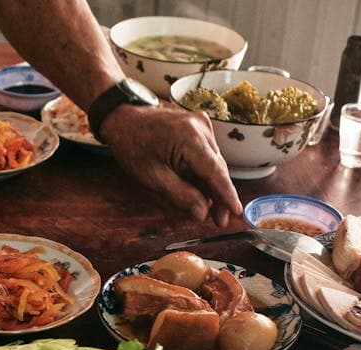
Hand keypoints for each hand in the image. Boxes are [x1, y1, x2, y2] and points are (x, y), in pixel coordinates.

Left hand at [99, 104, 241, 227]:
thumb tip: (202, 214)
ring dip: (211, 185)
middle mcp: (200, 127)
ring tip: (209, 210)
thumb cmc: (132, 146)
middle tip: (220, 221)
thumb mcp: (152, 177)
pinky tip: (201, 189)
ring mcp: (201, 124)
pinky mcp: (198, 125)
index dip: (227, 195)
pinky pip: (207, 153)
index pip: (215, 172)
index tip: (237, 213)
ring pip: (213, 162)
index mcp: (189, 138)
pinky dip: (204, 171)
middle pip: (217, 168)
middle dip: (219, 195)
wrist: (122, 118)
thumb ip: (180, 195)